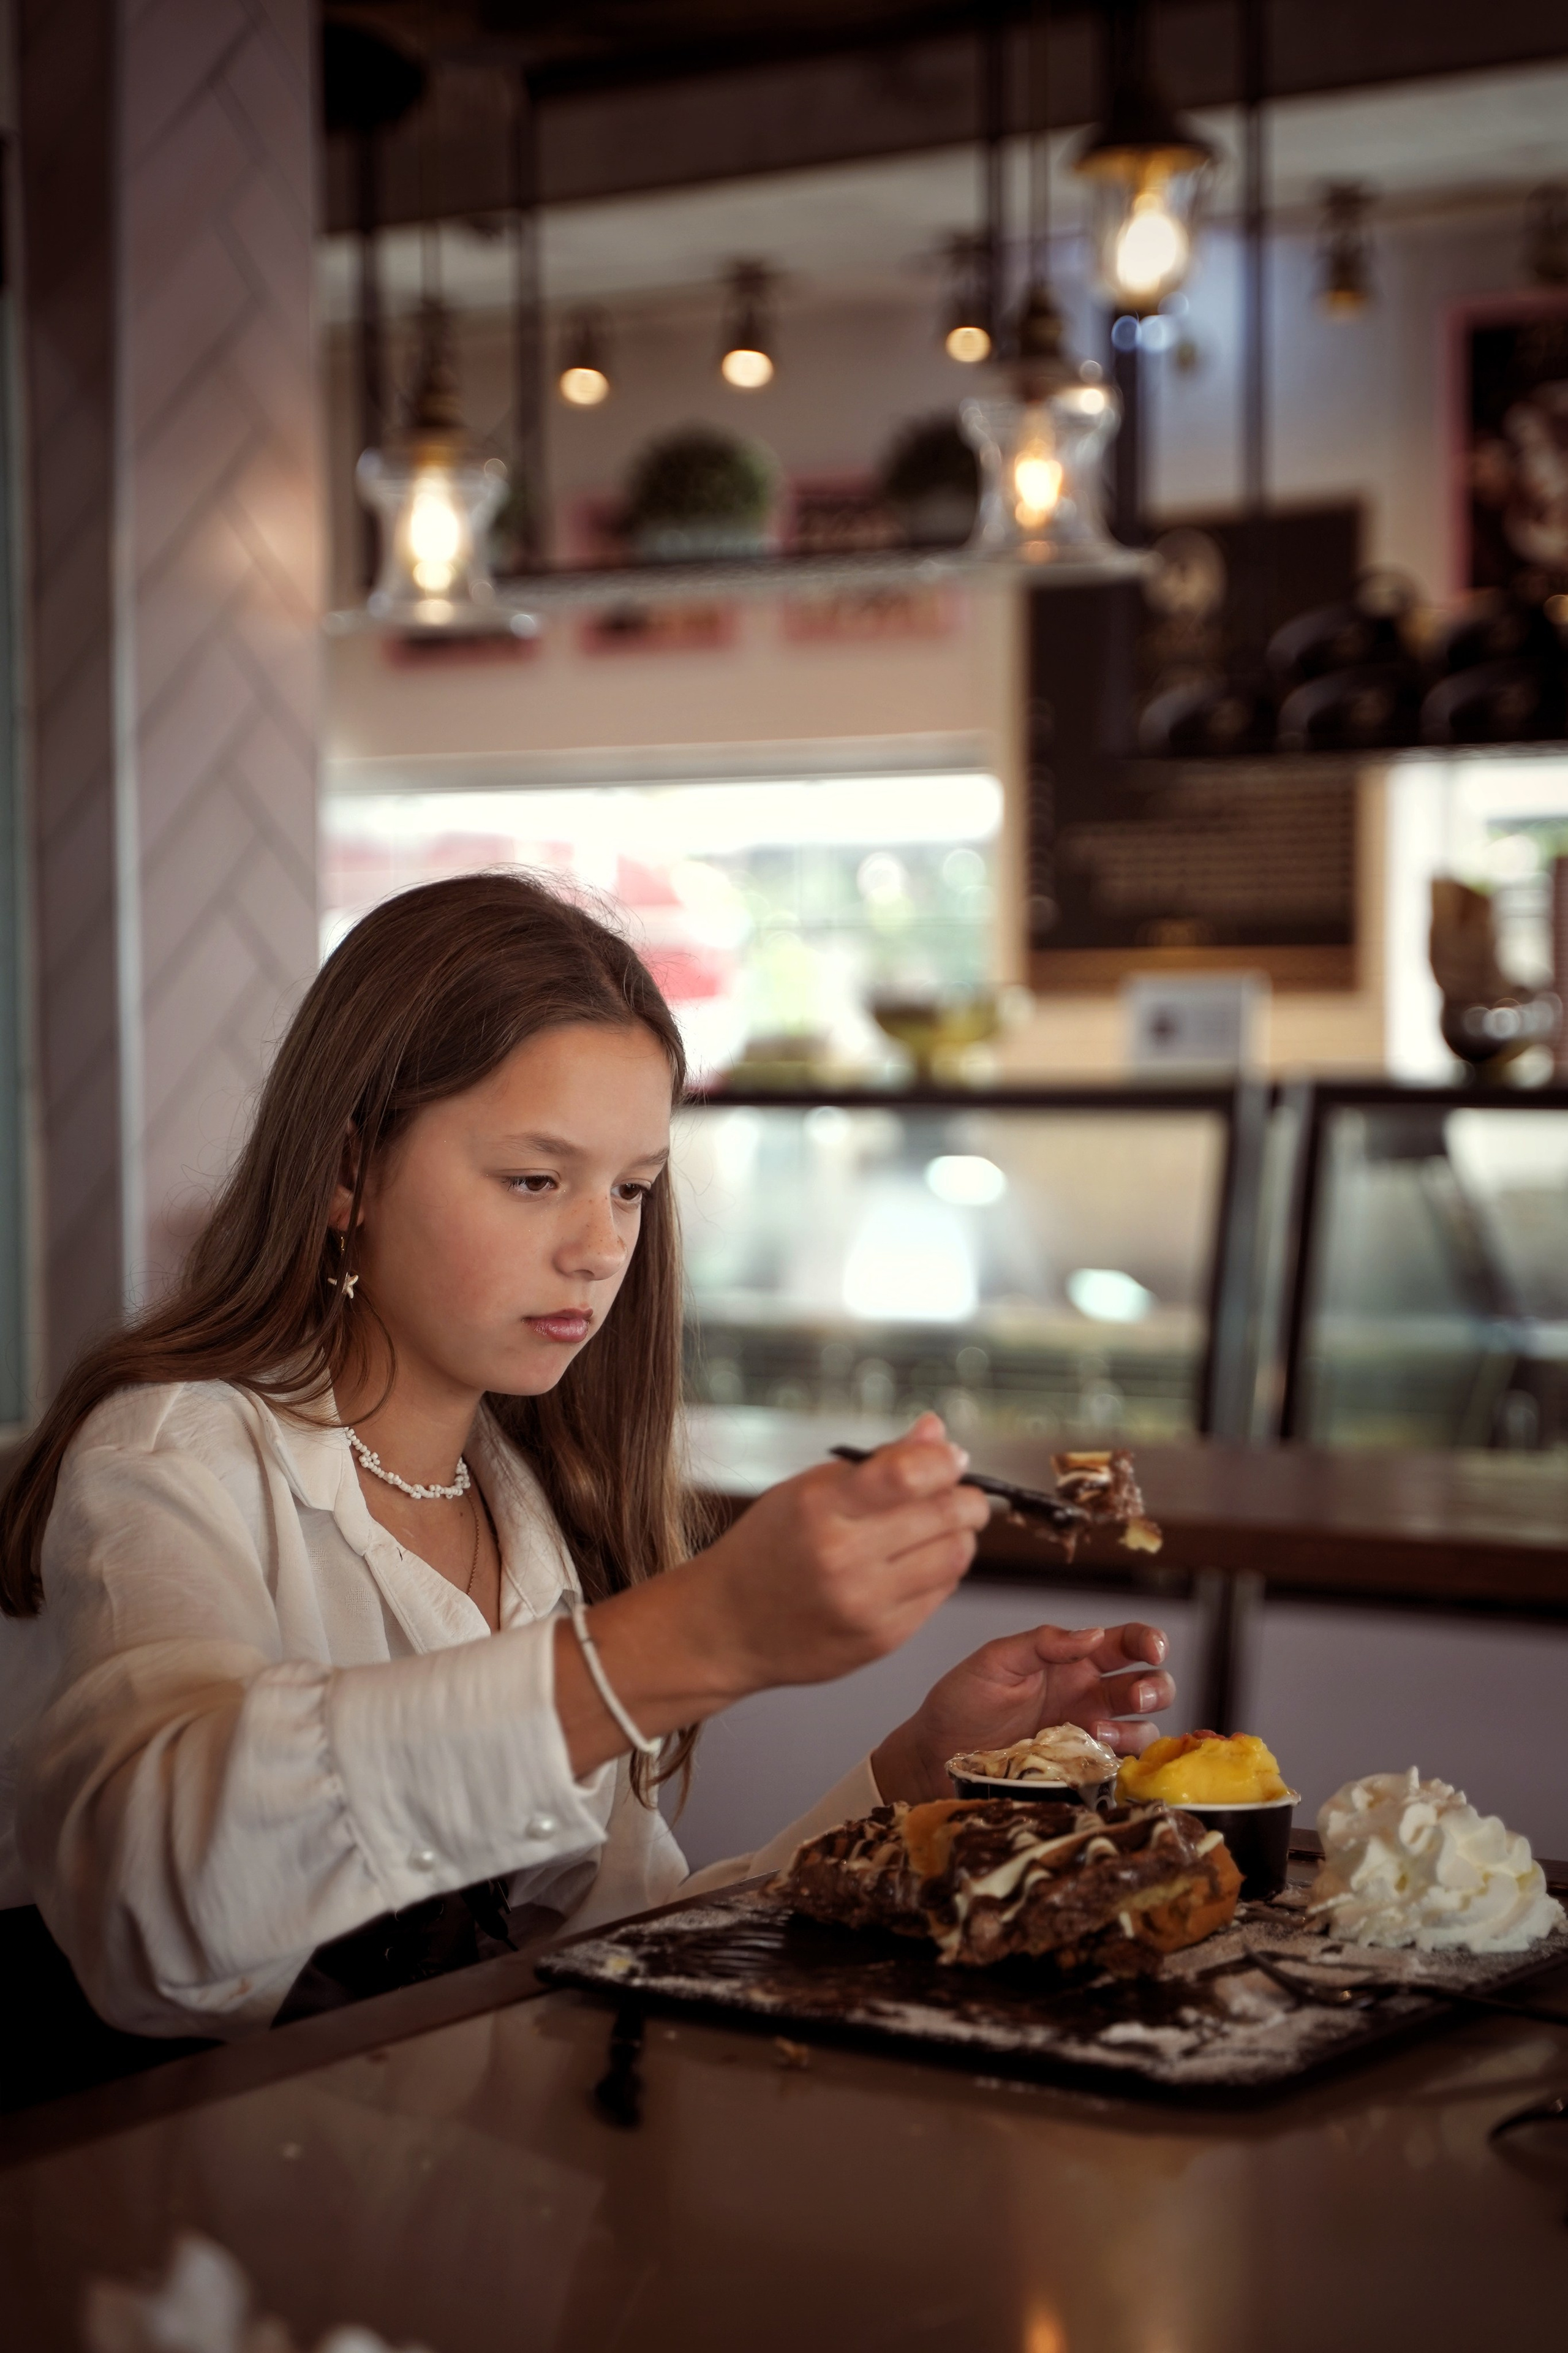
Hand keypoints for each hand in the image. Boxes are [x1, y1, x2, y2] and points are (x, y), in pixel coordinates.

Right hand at [685, 1413, 991, 1692]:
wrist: (727, 1626)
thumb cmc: (768, 1548)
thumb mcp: (806, 1490)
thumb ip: (878, 1463)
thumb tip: (936, 1431)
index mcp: (819, 1508)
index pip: (907, 1474)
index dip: (944, 1461)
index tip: (951, 1458)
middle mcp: (842, 1558)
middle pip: (945, 1516)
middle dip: (968, 1498)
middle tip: (963, 1492)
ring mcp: (864, 1604)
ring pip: (954, 1557)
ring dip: (961, 1535)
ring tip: (941, 1526)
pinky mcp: (881, 1639)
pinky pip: (940, 1595)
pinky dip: (941, 1572)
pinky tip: (919, 1562)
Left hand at [870, 1621, 1174, 1803]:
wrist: (934, 1755)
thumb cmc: (961, 1701)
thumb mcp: (996, 1660)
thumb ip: (1042, 1642)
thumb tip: (1092, 1633)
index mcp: (1071, 1659)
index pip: (1124, 1642)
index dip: (1148, 1641)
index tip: (1154, 1650)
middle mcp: (1087, 1694)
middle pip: (1149, 1685)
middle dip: (1156, 1687)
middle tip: (1134, 1696)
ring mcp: (1085, 1734)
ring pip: (1143, 1728)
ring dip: (1137, 1728)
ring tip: (1098, 1733)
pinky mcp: (1078, 1770)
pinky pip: (1120, 1767)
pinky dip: (1123, 1763)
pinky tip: (1095, 1758)